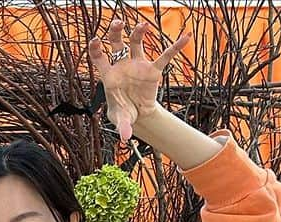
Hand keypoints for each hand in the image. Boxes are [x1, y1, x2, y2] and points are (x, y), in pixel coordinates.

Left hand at [89, 18, 188, 144]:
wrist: (137, 115)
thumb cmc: (123, 114)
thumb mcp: (121, 120)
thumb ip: (122, 127)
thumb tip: (125, 137)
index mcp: (110, 75)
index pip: (99, 58)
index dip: (96, 49)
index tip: (95, 41)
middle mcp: (122, 65)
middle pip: (117, 43)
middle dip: (115, 33)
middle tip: (117, 23)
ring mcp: (137, 65)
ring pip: (136, 43)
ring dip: (139, 32)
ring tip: (143, 26)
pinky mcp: (152, 70)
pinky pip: (164, 56)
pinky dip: (175, 47)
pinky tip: (185, 37)